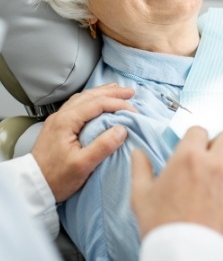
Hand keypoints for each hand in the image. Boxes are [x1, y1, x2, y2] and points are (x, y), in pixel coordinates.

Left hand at [32, 83, 135, 201]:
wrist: (32, 188)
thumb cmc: (56, 178)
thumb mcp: (83, 165)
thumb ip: (103, 146)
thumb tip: (122, 129)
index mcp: (66, 121)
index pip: (97, 104)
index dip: (118, 104)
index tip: (134, 111)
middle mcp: (61, 116)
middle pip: (90, 96)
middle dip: (112, 92)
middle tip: (130, 93)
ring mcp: (58, 120)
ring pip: (82, 98)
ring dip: (102, 93)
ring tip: (117, 91)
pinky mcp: (58, 126)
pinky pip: (78, 105)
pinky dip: (92, 99)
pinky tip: (97, 102)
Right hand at [131, 126, 222, 253]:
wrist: (185, 258)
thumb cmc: (162, 228)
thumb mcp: (142, 197)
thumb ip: (140, 169)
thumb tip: (137, 152)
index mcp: (189, 158)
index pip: (200, 131)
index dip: (196, 141)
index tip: (195, 151)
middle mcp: (216, 164)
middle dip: (221, 147)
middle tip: (214, 162)